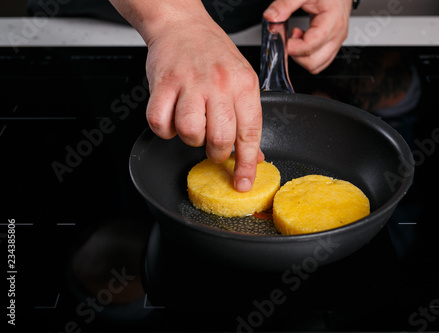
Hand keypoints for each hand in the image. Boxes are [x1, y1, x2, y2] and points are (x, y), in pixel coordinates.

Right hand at [110, 0, 263, 191]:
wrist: (182, 25)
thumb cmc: (213, 54)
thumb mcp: (242, 80)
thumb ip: (248, 118)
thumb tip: (253, 155)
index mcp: (243, 84)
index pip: (249, 133)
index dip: (246, 163)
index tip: (243, 182)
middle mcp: (219, 84)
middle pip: (219, 138)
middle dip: (216, 153)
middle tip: (213, 145)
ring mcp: (189, 83)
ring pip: (190, 133)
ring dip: (190, 139)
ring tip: (192, 124)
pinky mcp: (163, 83)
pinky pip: (160, 122)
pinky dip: (164, 128)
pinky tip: (172, 117)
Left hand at [263, 0, 351, 73]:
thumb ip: (285, 4)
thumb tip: (271, 18)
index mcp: (332, 22)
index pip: (310, 46)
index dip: (292, 47)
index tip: (281, 38)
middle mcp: (337, 36)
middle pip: (313, 62)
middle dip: (296, 54)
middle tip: (289, 38)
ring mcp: (336, 42)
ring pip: (316, 66)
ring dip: (301, 57)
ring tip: (296, 38)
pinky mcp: (333, 45)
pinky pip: (319, 61)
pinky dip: (307, 56)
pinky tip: (302, 40)